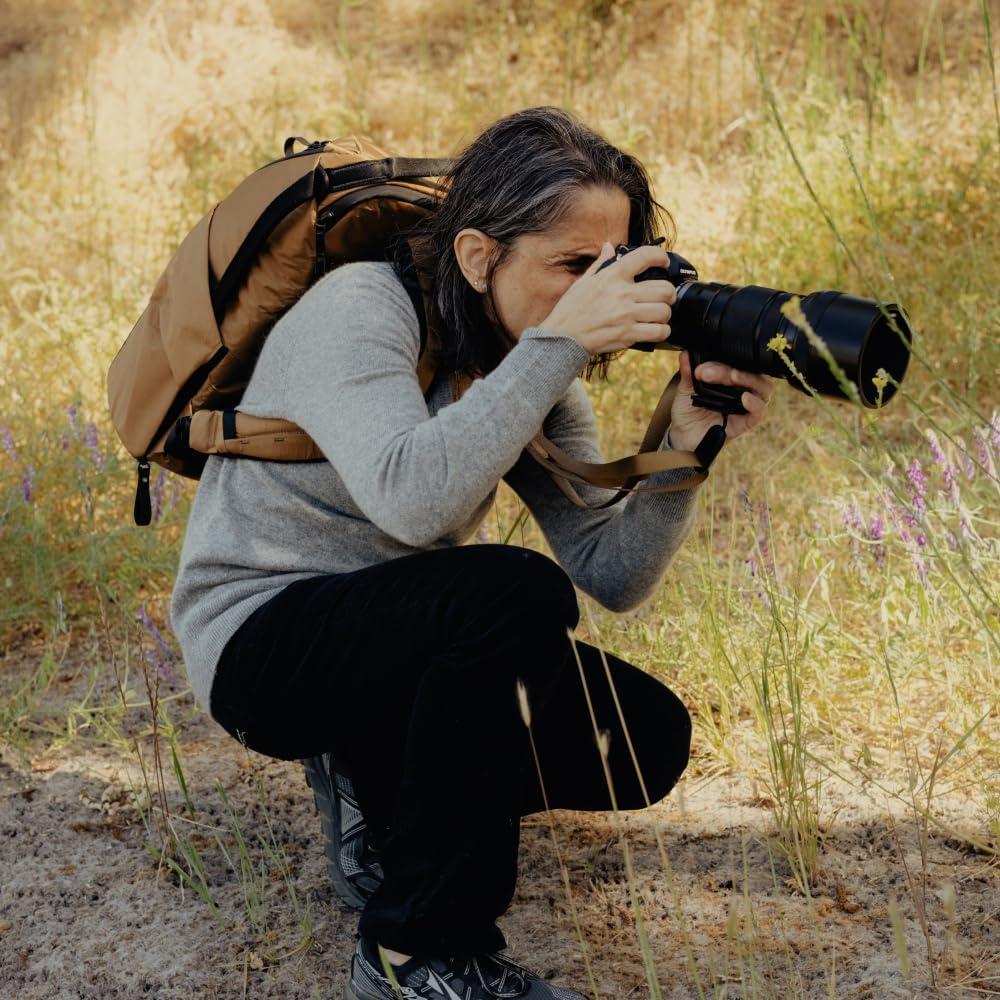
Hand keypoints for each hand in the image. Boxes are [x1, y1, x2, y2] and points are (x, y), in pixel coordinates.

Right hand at [538, 242, 676, 354]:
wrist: (562, 338)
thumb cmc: (571, 311)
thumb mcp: (583, 282)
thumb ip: (600, 264)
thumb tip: (608, 246)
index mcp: (612, 276)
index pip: (645, 256)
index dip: (660, 257)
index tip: (663, 263)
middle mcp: (622, 293)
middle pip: (664, 288)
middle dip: (668, 294)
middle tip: (664, 297)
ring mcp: (626, 315)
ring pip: (664, 311)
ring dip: (664, 314)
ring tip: (657, 316)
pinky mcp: (628, 334)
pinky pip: (659, 331)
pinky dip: (661, 332)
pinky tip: (654, 330)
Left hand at [667, 351, 775, 452]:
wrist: (682, 436)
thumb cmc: (688, 410)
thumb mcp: (685, 390)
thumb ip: (687, 373)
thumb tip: (685, 355)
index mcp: (731, 377)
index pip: (738, 361)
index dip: (723, 360)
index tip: (700, 368)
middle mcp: (743, 388)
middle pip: (751, 372)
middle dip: (730, 370)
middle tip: (707, 373)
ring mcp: (747, 405)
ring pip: (763, 388)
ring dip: (749, 380)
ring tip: (733, 376)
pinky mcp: (747, 422)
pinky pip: (759, 412)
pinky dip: (755, 404)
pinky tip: (744, 398)